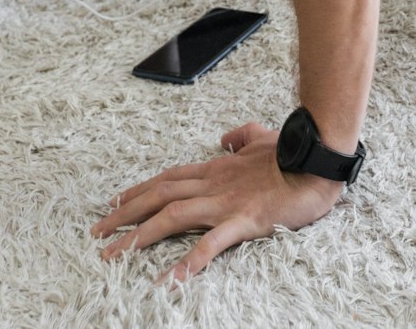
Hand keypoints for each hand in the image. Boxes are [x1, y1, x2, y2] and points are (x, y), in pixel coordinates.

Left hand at [92, 120, 345, 284]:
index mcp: (218, 167)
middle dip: (123, 214)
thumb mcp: (262, 135)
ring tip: (112, 256)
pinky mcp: (244, 221)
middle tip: (96, 233)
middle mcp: (214, 184)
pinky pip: (211, 244)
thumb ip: (241, 136)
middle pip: (158, 196)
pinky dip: (187, 263)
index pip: (168, 178)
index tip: (115, 202)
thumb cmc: (295, 149)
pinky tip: (169, 281)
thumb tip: (225, 138)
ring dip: (138, 236)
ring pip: (172, 217)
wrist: (319, 157)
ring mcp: (226, 203)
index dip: (139, 190)